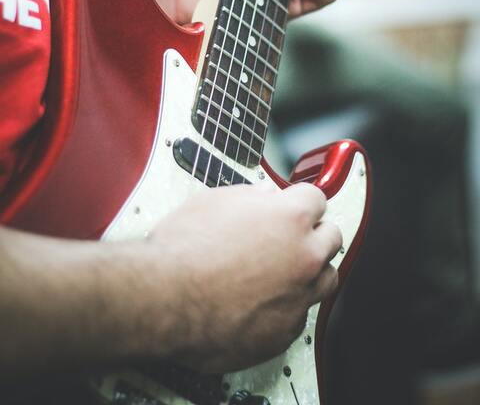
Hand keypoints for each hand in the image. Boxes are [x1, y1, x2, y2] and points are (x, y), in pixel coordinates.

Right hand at [128, 182, 340, 372]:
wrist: (164, 300)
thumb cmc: (182, 249)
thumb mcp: (213, 202)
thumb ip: (250, 197)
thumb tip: (265, 195)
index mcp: (290, 217)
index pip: (317, 199)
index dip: (299, 202)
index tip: (290, 207)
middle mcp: (304, 256)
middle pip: (331, 237)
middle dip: (312, 233)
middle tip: (288, 237)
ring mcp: (298, 297)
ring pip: (325, 279)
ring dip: (309, 271)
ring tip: (279, 271)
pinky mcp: (285, 333)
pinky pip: (299, 315)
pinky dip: (285, 307)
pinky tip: (259, 303)